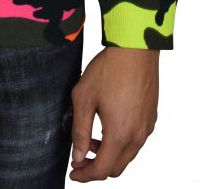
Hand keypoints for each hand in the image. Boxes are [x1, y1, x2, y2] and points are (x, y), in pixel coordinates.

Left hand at [68, 46, 159, 181]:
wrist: (135, 49)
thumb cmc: (108, 69)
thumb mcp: (84, 98)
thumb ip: (79, 130)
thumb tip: (77, 156)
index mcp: (119, 134)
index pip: (102, 169)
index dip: (86, 175)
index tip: (74, 172)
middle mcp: (137, 135)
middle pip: (117, 166)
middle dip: (97, 166)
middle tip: (80, 157)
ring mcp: (147, 126)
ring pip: (128, 154)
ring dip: (109, 153)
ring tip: (92, 138)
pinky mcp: (151, 116)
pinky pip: (136, 140)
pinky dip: (121, 142)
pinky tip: (108, 124)